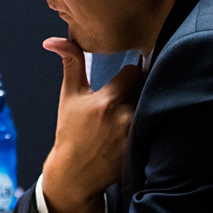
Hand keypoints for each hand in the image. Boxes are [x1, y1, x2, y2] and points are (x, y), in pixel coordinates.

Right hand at [41, 38, 141, 212]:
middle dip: (139, 90)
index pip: (134, 72)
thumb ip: (71, 65)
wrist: (75, 172)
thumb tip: (56, 40)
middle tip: (130, 95)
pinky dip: (152, 123)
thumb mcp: (69, 97)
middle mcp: (123, 117)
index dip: (129, 74)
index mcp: (105, 101)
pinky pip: (156, 125)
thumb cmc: (70, 132)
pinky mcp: (143, 147)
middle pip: (146, 88)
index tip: (123, 80)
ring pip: (153, 105)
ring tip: (135, 112)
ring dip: (147, 106)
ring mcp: (135, 134)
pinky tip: (143, 127)